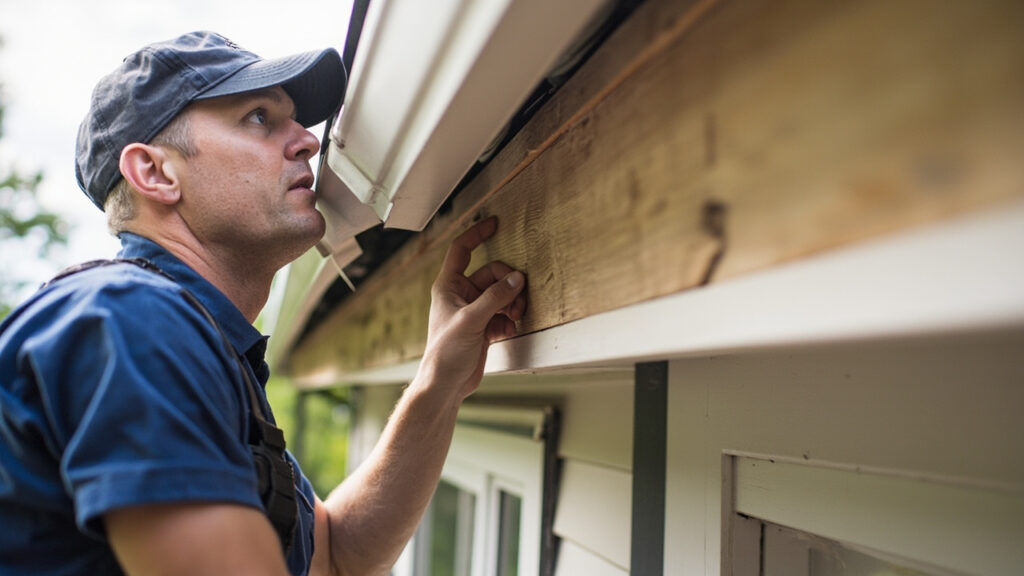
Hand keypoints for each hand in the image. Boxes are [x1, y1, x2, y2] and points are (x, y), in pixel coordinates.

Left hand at [420, 216, 526, 399]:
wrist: (446, 384)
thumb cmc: (446, 352)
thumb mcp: (472, 320)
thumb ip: (496, 297)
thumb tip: (517, 278)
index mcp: (448, 285)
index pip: (462, 249)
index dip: (478, 234)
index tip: (495, 224)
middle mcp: (461, 294)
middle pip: (493, 274)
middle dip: (509, 285)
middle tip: (518, 300)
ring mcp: (474, 310)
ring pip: (501, 294)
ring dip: (513, 303)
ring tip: (515, 317)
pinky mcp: (484, 327)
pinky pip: (504, 313)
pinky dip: (510, 319)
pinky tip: (510, 331)